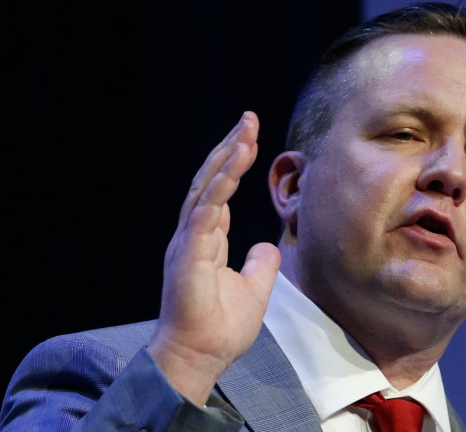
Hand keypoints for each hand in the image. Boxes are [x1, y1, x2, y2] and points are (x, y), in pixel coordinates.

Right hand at [147, 111, 280, 405]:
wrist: (200, 356)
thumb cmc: (220, 327)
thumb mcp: (254, 289)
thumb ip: (260, 264)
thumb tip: (267, 245)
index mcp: (206, 239)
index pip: (219, 192)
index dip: (233, 165)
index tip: (250, 139)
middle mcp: (194, 234)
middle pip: (211, 181)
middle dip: (229, 149)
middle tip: (248, 120)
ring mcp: (188, 241)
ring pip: (205, 189)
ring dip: (225, 159)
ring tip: (244, 132)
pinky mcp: (188, 253)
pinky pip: (204, 212)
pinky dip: (217, 186)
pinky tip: (231, 165)